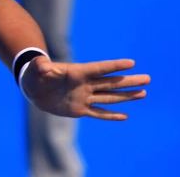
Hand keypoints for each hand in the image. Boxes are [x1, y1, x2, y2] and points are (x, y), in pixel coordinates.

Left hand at [22, 57, 149, 119]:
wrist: (32, 87)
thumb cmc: (34, 74)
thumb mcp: (36, 68)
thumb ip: (41, 65)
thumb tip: (42, 65)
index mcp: (76, 73)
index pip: (98, 69)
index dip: (114, 66)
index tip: (131, 63)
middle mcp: (84, 84)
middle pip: (110, 83)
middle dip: (128, 81)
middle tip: (147, 78)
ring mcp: (83, 97)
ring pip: (109, 97)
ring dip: (125, 96)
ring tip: (143, 93)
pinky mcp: (79, 109)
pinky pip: (98, 113)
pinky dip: (110, 115)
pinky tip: (125, 116)